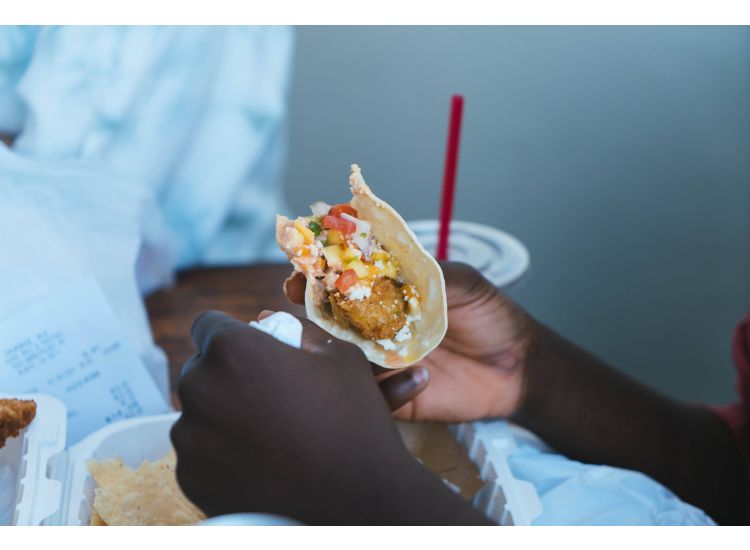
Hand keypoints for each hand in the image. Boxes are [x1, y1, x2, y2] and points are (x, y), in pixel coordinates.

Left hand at [171, 310, 489, 524]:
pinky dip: (220, 453)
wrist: (357, 501)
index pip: (208, 325)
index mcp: (234, 350)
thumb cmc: (352, 422)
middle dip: (226, 376)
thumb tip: (282, 329)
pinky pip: (198, 452)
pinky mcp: (190, 477)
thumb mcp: (341, 357)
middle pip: (200, 369)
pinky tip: (258, 460)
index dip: (230, 335)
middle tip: (263, 395)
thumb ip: (302, 335)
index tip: (249, 351)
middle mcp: (201, 389)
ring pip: (197, 413)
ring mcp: (191, 438)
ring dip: (222, 415)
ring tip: (264, 432)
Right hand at [286, 261, 533, 422]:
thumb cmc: (490, 314)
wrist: (519, 366)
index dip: (320, 273)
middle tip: (296, 299)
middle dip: (309, 308)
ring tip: (343, 346)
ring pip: (342, 361)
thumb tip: (383, 261)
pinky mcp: (396, 398)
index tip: (303, 267)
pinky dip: (383, 389)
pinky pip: (374, 397)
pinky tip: (421, 376)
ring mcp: (383, 364)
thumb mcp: (461, 282)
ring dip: (333, 353)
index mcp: (389, 296)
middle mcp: (377, 329)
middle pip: (330, 320)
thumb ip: (423, 272)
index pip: (344, 282)